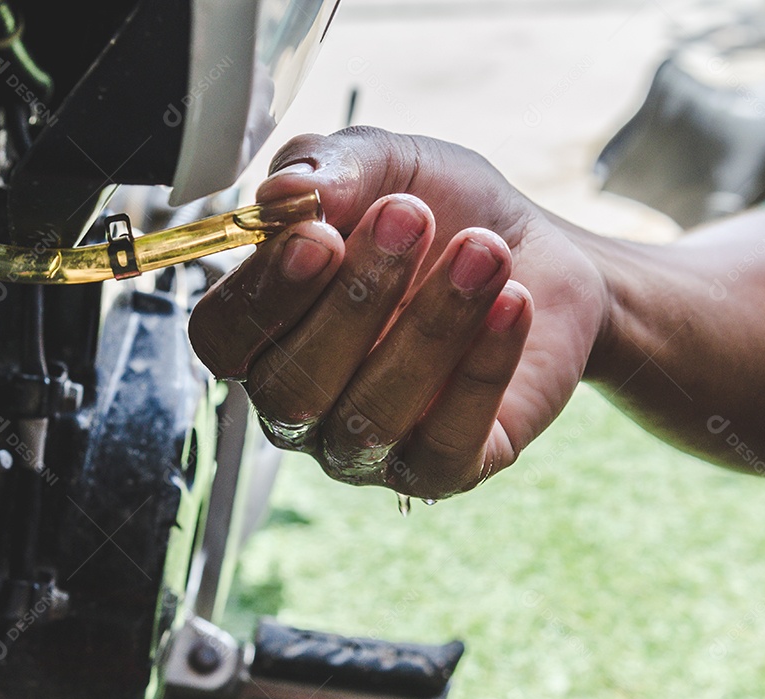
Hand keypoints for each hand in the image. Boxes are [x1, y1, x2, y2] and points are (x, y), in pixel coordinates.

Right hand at [189, 127, 608, 498]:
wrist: (541, 251)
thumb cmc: (442, 212)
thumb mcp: (384, 163)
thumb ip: (325, 167)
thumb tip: (282, 194)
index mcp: (267, 332)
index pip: (223, 340)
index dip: (261, 296)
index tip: (319, 235)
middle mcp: (303, 403)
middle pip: (290, 388)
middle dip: (353, 300)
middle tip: (411, 217)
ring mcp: (368, 448)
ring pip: (368, 418)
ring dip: (428, 327)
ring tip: (483, 250)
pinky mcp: (443, 469)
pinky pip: (446, 444)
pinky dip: (481, 369)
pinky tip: (512, 302)